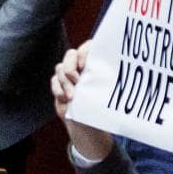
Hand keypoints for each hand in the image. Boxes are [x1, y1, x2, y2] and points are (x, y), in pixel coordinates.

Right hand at [52, 45, 114, 162]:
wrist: (90, 126)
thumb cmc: (103, 108)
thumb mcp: (108, 94)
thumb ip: (106, 82)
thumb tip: (118, 73)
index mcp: (96, 64)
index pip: (88, 47)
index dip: (84, 52)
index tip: (85, 65)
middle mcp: (81, 67)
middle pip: (71, 55)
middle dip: (70, 66)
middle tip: (76, 79)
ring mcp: (69, 75)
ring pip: (60, 68)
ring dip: (65, 82)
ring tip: (72, 96)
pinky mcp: (59, 85)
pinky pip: (54, 81)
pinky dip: (58, 89)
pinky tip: (66, 99)